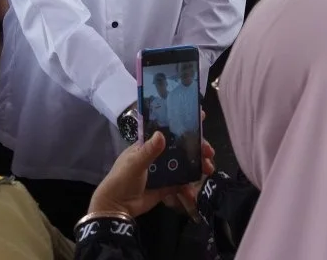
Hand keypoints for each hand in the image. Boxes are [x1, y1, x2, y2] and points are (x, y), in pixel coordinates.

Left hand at [89, 130, 215, 218]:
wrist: (117, 207)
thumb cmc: (122, 180)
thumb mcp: (134, 163)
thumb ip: (149, 151)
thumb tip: (162, 134)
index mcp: (148, 145)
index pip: (168, 130)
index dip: (184, 124)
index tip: (201, 119)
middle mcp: (158, 156)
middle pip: (182, 148)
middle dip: (197, 148)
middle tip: (209, 153)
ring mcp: (163, 171)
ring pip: (185, 164)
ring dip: (198, 166)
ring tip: (209, 169)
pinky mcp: (166, 187)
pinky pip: (181, 183)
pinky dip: (189, 187)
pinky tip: (193, 191)